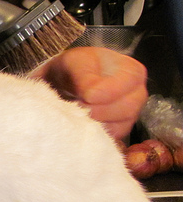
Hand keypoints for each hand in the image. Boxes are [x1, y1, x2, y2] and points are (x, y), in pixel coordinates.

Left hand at [30, 47, 147, 139]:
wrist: (64, 83)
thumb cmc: (73, 69)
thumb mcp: (75, 63)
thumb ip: (84, 76)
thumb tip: (92, 95)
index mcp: (132, 71)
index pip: (127, 86)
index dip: (105, 93)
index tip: (85, 96)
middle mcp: (137, 93)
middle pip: (127, 108)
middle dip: (97, 109)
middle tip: (77, 105)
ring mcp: (130, 114)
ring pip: (119, 126)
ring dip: (94, 121)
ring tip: (77, 111)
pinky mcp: (119, 131)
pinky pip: (111, 138)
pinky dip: (94, 133)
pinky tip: (81, 121)